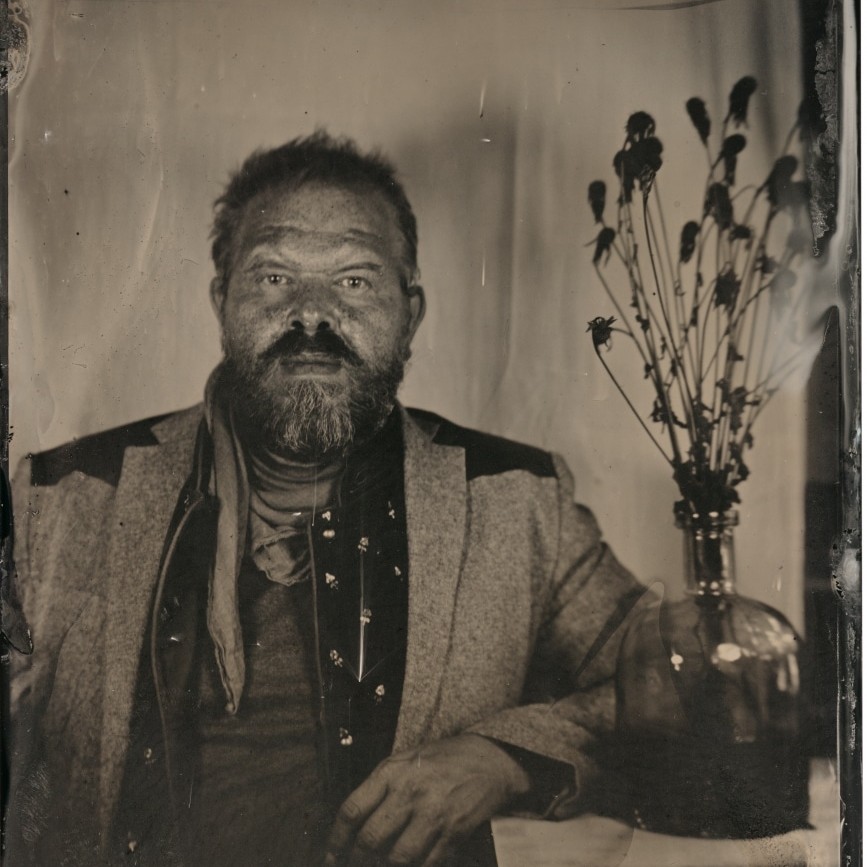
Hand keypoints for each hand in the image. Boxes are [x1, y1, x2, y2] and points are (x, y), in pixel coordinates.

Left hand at [322, 733, 530, 866]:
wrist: (489, 759)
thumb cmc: (441, 760)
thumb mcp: (405, 760)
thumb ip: (379, 788)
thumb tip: (353, 826)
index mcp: (391, 771)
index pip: (352, 810)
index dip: (336, 841)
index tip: (331, 857)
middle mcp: (409, 792)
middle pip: (370, 839)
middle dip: (356, 862)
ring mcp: (433, 814)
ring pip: (396, 858)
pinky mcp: (454, 833)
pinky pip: (425, 865)